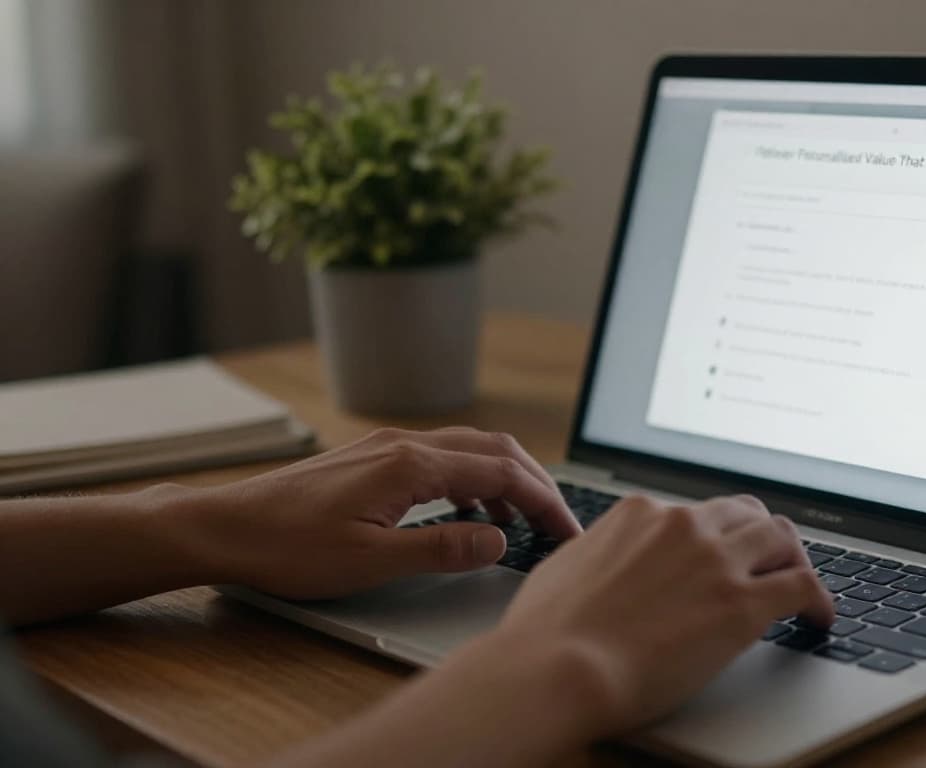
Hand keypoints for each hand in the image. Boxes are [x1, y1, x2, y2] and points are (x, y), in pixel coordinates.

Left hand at [179, 427, 578, 598]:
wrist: (224, 528)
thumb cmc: (287, 547)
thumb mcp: (370, 562)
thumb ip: (441, 550)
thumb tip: (500, 542)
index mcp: (412, 466)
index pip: (503, 475)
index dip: (546, 503)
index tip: (569, 532)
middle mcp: (405, 445)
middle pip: (495, 451)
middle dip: (537, 484)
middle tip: (560, 524)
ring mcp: (388, 447)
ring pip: (470, 450)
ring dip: (506, 480)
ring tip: (523, 524)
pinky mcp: (374, 459)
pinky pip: (443, 458)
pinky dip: (473, 481)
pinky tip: (468, 515)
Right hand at [494, 494, 834, 736]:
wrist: (558, 667)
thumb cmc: (546, 633)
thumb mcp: (565, 568)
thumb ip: (596, 555)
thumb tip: (600, 563)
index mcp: (640, 514)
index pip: (695, 512)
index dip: (714, 536)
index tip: (720, 555)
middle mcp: (683, 525)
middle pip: (746, 514)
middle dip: (761, 538)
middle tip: (769, 564)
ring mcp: (716, 561)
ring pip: (781, 537)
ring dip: (793, 560)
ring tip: (801, 589)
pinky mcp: (741, 604)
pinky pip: (802, 586)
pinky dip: (819, 599)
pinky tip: (818, 619)